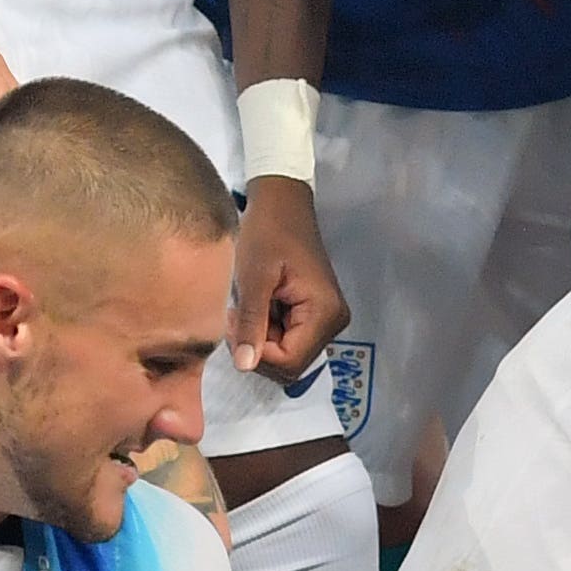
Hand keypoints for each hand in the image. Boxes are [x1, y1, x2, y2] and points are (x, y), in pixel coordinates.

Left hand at [228, 175, 346, 380]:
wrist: (282, 204)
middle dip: (258, 347)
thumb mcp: (253, 278)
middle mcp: (333, 322)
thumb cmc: (267, 232)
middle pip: (290, 364)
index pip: (289, 362)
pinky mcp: (315, 315)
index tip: (236, 321)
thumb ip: (250, 323)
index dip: (257, 352)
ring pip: (287, 355)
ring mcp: (326, 320)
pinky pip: (288, 339)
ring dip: (260, 338)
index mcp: (325, 313)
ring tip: (248, 305)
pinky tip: (260, 305)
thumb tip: (245, 366)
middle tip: (239, 313)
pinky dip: (267, 330)